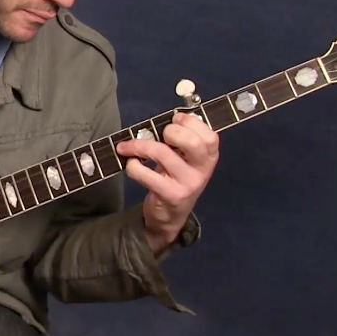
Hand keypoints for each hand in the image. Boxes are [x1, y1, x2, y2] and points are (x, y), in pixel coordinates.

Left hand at [116, 112, 219, 247]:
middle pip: (192, 142)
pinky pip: (147, 174)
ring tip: (127, 147)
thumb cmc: (176, 179)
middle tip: (159, 135)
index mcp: (209, 157)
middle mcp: (203, 170)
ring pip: (162, 153)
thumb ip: (181, 141)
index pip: (209, 135)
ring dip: (139, 146)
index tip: (174, 119)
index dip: (190, 122)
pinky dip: (133, 166)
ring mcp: (188, 184)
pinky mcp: (171, 195)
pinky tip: (130, 164)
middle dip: (170, 131)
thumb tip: (162, 121)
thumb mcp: (185, 160)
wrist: (171, 215)